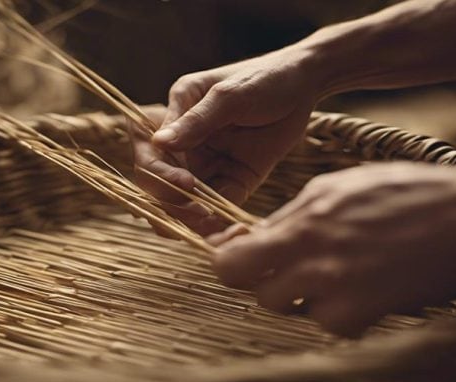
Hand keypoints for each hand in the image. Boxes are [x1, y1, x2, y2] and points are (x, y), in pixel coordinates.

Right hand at [134, 43, 324, 234]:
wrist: (305, 85)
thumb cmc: (264, 78)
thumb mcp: (230, 96)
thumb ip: (197, 121)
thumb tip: (158, 143)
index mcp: (176, 113)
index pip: (149, 153)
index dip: (160, 175)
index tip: (185, 184)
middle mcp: (186, 143)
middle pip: (161, 185)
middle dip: (172, 204)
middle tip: (199, 213)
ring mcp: (208, 164)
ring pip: (186, 202)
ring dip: (192, 220)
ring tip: (213, 227)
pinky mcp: (233, 179)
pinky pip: (218, 206)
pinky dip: (218, 223)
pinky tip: (230, 229)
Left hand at [210, 162, 455, 336]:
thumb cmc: (404, 193)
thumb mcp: (337, 187)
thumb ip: (293, 215)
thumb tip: (257, 235)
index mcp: (303, 222)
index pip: (233, 259)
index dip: (229, 261)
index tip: (239, 259)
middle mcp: (311, 259)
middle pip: (254, 291)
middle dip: (262, 282)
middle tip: (284, 271)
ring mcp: (335, 291)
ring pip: (289, 309)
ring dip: (302, 296)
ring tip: (336, 273)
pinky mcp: (359, 317)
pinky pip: (327, 324)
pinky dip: (339, 312)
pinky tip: (365, 287)